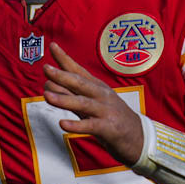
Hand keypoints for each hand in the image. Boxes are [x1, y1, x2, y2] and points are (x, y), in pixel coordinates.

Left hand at [43, 42, 143, 166]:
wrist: (138, 137)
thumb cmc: (111, 119)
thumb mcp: (91, 104)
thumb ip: (71, 95)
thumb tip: (48, 84)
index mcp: (97, 87)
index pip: (79, 70)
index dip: (65, 59)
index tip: (52, 45)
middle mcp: (102, 96)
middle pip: (81, 83)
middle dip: (63, 75)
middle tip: (46, 68)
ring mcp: (106, 111)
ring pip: (83, 103)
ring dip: (64, 99)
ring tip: (47, 96)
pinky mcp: (108, 128)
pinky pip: (90, 126)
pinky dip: (76, 125)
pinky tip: (63, 124)